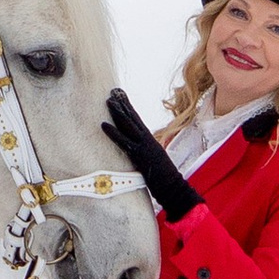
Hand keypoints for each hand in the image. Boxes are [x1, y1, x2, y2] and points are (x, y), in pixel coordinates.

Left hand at [102, 87, 200, 225]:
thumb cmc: (165, 178)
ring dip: (117, 112)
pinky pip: (123, 141)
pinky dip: (112, 132)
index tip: (122, 96)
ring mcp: (143, 146)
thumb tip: (138, 150)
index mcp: (150, 140)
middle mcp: (147, 139)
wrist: (175, 187)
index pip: (138, 120)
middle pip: (133, 118)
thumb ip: (147, 152)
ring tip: (108, 100)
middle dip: (123, 104)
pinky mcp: (139, 155)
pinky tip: (103, 124)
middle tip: (113, 91)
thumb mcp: (155, 161)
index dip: (129, 108)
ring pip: (128, 125)